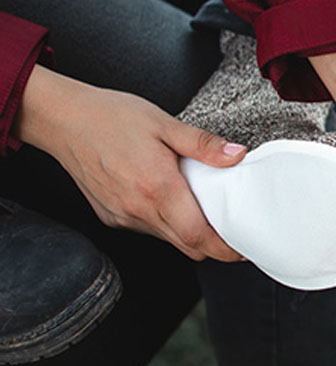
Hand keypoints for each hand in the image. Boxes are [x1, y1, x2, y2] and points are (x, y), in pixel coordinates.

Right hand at [15, 65, 246, 260]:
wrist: (63, 119)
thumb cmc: (111, 117)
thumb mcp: (165, 123)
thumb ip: (203, 145)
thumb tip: (237, 155)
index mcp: (157, 187)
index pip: (198, 236)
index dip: (225, 248)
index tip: (243, 247)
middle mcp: (138, 209)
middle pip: (188, 246)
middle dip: (214, 246)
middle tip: (232, 230)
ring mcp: (122, 216)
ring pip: (168, 240)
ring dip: (190, 233)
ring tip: (204, 210)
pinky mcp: (111, 217)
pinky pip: (148, 230)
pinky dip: (166, 224)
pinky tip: (171, 201)